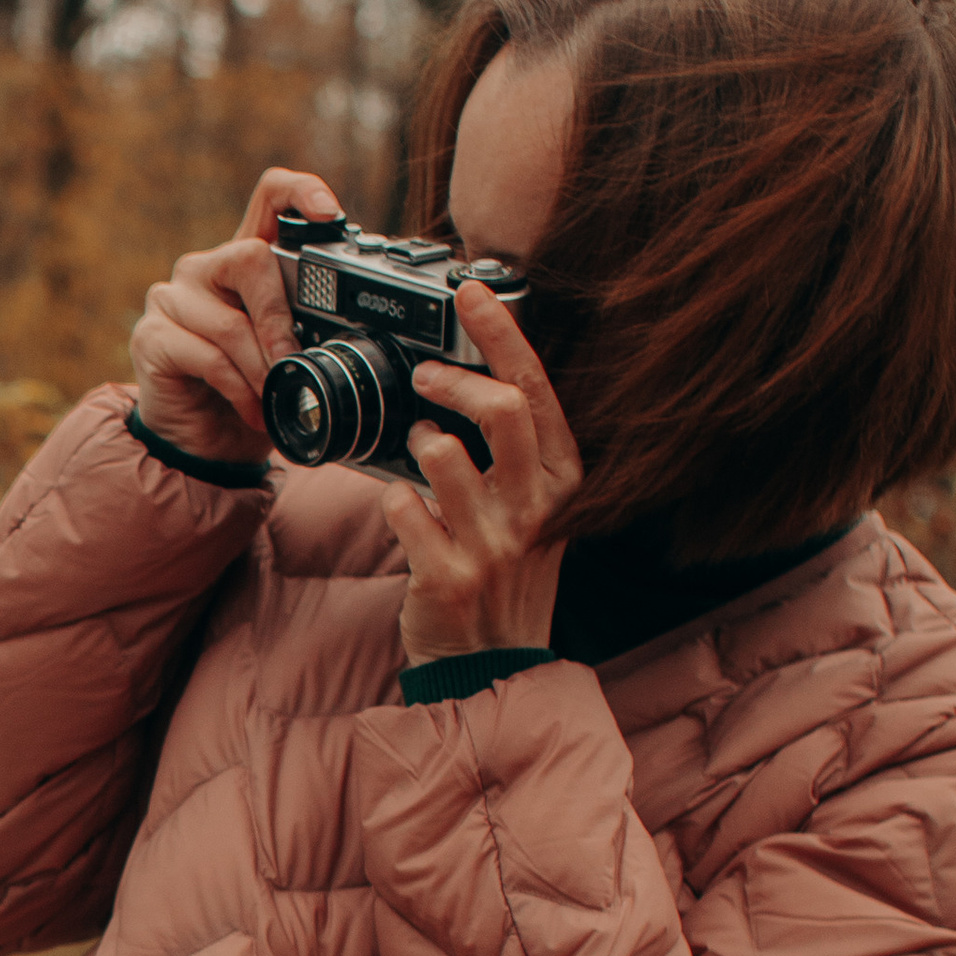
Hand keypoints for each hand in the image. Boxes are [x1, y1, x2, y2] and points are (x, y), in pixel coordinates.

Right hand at [130, 165, 341, 461]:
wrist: (204, 448)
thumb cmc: (250, 395)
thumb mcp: (288, 355)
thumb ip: (307, 327)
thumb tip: (347, 328)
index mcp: (245, 260)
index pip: (270, 197)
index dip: (300, 192)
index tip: (331, 213)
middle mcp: (205, 269)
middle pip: (250, 258)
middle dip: (280, 318)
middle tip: (292, 361)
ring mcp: (172, 299)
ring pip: (230, 322)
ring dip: (260, 368)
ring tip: (273, 397)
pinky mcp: (151, 337)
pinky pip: (207, 356)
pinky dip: (238, 389)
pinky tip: (251, 408)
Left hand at [384, 279, 583, 663]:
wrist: (493, 664)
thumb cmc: (508, 575)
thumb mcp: (534, 508)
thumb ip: (516, 451)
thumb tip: (475, 378)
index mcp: (562, 480)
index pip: (535, 390)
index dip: (501, 333)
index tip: (471, 291)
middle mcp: (535, 508)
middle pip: (499, 410)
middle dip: (451, 379)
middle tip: (424, 377)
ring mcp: (493, 543)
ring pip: (443, 454)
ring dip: (419, 440)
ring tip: (420, 450)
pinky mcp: (448, 574)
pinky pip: (402, 506)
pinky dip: (393, 499)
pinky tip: (406, 510)